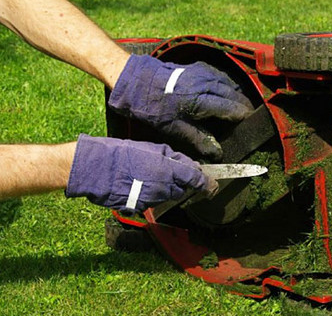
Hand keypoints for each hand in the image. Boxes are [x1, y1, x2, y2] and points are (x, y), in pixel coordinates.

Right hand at [65, 134, 217, 213]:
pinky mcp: (140, 207)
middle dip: (180, 183)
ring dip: (164, 189)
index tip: (211, 184)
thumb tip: (190, 165)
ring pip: (167, 197)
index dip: (205, 183)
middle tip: (168, 172)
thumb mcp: (152, 148)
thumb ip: (174, 158)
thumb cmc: (123, 153)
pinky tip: (138, 184)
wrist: (97, 168)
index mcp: (169, 171)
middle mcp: (164, 188)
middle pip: (182, 190)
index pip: (196, 180)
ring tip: (147, 175)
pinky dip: (150, 195)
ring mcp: (152, 200)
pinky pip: (152, 202)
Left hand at [108, 55, 252, 159]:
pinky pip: (220, 75)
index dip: (243, 117)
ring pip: (229, 83)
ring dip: (237, 94)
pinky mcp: (198, 67)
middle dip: (244, 106)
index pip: (232, 108)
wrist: (135, 81)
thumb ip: (199, 139)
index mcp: (201, 100)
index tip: (251, 125)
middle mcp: (206, 84)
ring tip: (242, 106)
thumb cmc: (153, 107)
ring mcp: (203, 73)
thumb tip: (218, 153)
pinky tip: (227, 91)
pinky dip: (227, 84)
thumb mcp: (174, 129)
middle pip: (234, 94)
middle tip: (250, 117)